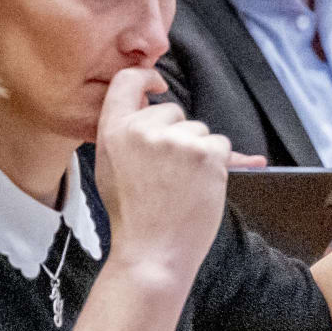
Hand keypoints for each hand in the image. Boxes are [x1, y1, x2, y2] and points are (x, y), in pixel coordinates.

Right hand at [92, 65, 234, 288]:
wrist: (153, 252)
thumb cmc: (133, 216)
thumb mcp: (110, 167)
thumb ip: (124, 133)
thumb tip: (147, 106)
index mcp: (114, 131)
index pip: (126, 81)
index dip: (146, 77)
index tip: (158, 85)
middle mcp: (143, 129)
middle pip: (173, 111)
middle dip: (177, 134)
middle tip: (168, 174)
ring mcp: (177, 140)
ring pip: (199, 130)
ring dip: (198, 153)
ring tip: (181, 186)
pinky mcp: (207, 153)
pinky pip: (221, 146)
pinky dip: (217, 165)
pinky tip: (199, 188)